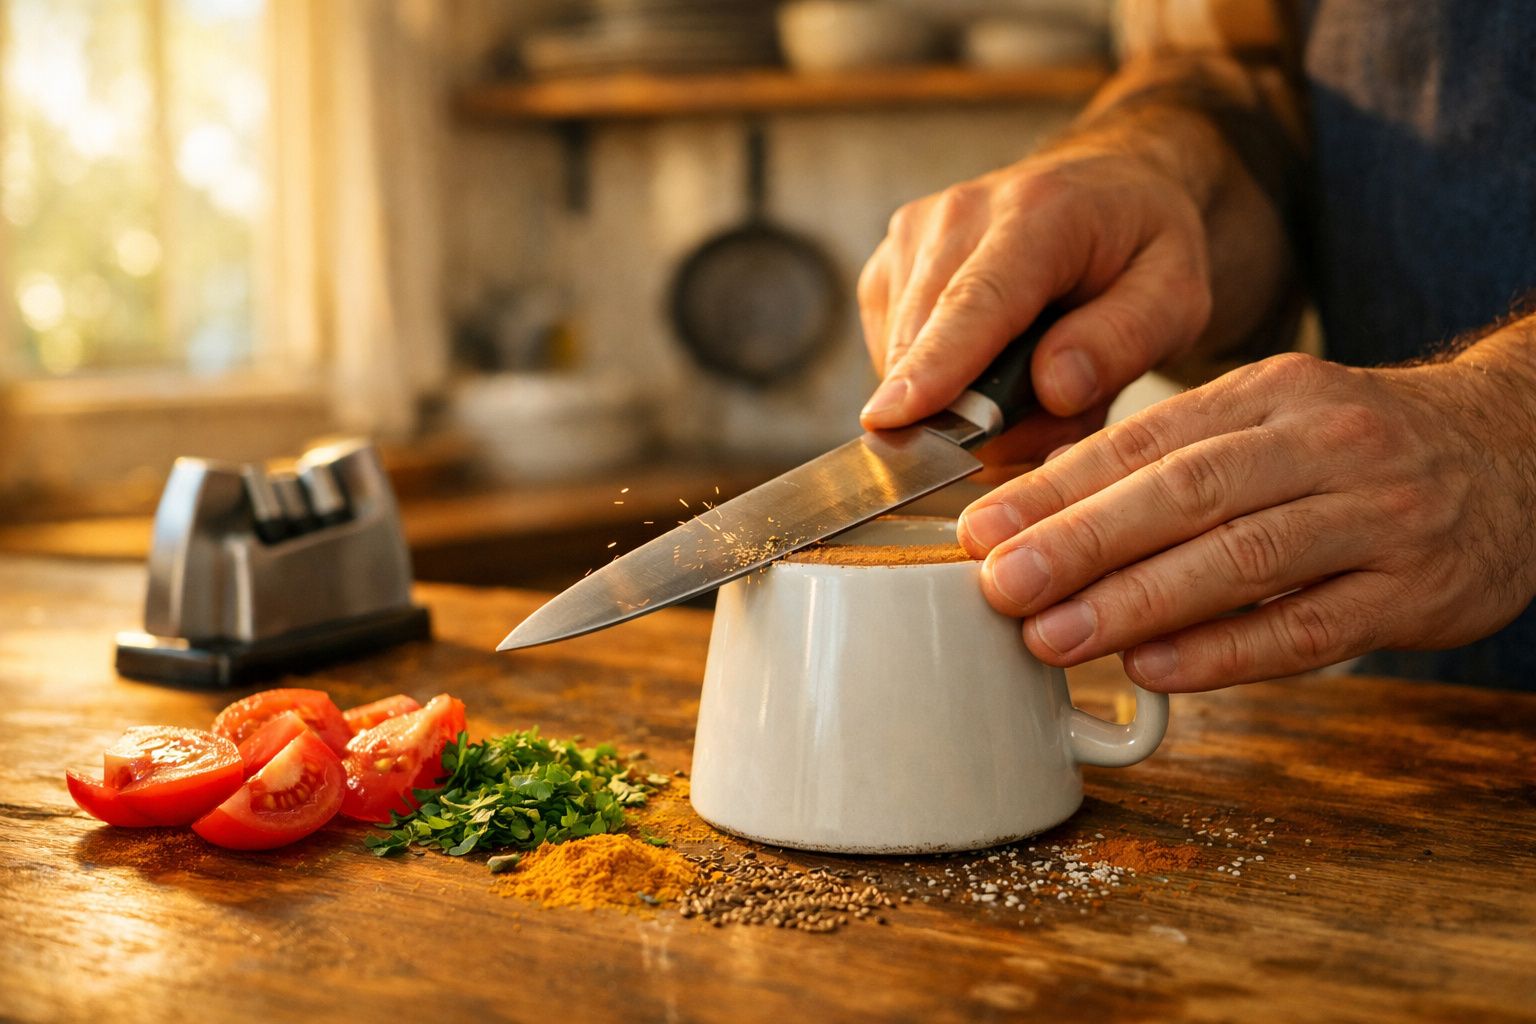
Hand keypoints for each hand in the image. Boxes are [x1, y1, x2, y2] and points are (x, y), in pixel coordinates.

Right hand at [856, 146, 1212, 473]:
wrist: (1102, 193)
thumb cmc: (1139, 250)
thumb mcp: (1177, 297)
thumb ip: (1124, 341)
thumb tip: (1054, 388)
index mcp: (1040, 212)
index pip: (977, 300)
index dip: (936, 363)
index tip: (894, 416)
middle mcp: (958, 215)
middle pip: (924, 341)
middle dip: (972, 413)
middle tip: (1053, 417)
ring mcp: (910, 239)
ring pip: (902, 361)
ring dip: (960, 401)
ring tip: (1029, 379)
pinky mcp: (884, 271)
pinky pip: (892, 360)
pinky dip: (937, 384)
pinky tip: (987, 365)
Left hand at [956, 352, 1535, 690]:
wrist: (1514, 454)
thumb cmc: (1353, 451)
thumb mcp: (1270, 422)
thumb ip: (1173, 461)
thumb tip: (1042, 514)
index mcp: (1269, 395)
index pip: (1148, 438)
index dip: (1058, 486)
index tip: (982, 526)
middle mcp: (1323, 444)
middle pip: (1186, 492)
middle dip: (1081, 541)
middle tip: (999, 584)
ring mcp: (1377, 516)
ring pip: (1244, 558)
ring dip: (1138, 601)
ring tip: (1053, 635)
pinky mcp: (1415, 590)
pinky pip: (1310, 628)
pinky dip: (1228, 651)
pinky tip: (1155, 669)